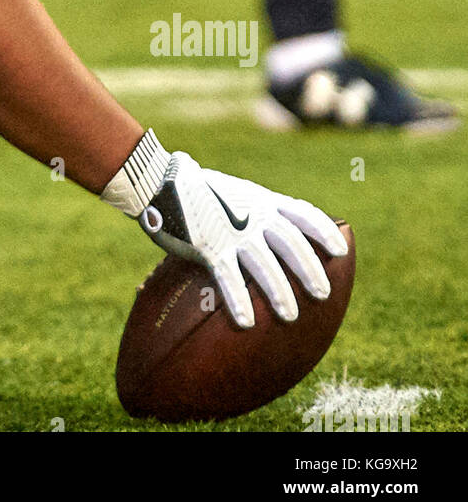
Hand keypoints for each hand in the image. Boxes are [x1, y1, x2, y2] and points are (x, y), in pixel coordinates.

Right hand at [144, 151, 347, 327]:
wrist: (159, 179)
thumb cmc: (193, 187)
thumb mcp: (232, 192)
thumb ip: (250, 208)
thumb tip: (263, 227)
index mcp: (260, 200)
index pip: (302, 213)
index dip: (323, 231)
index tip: (341, 249)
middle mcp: (253, 214)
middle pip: (291, 243)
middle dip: (310, 269)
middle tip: (323, 293)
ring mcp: (233, 231)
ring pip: (265, 265)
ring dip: (280, 291)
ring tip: (290, 315)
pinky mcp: (210, 246)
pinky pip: (229, 278)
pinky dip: (238, 300)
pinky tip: (246, 322)